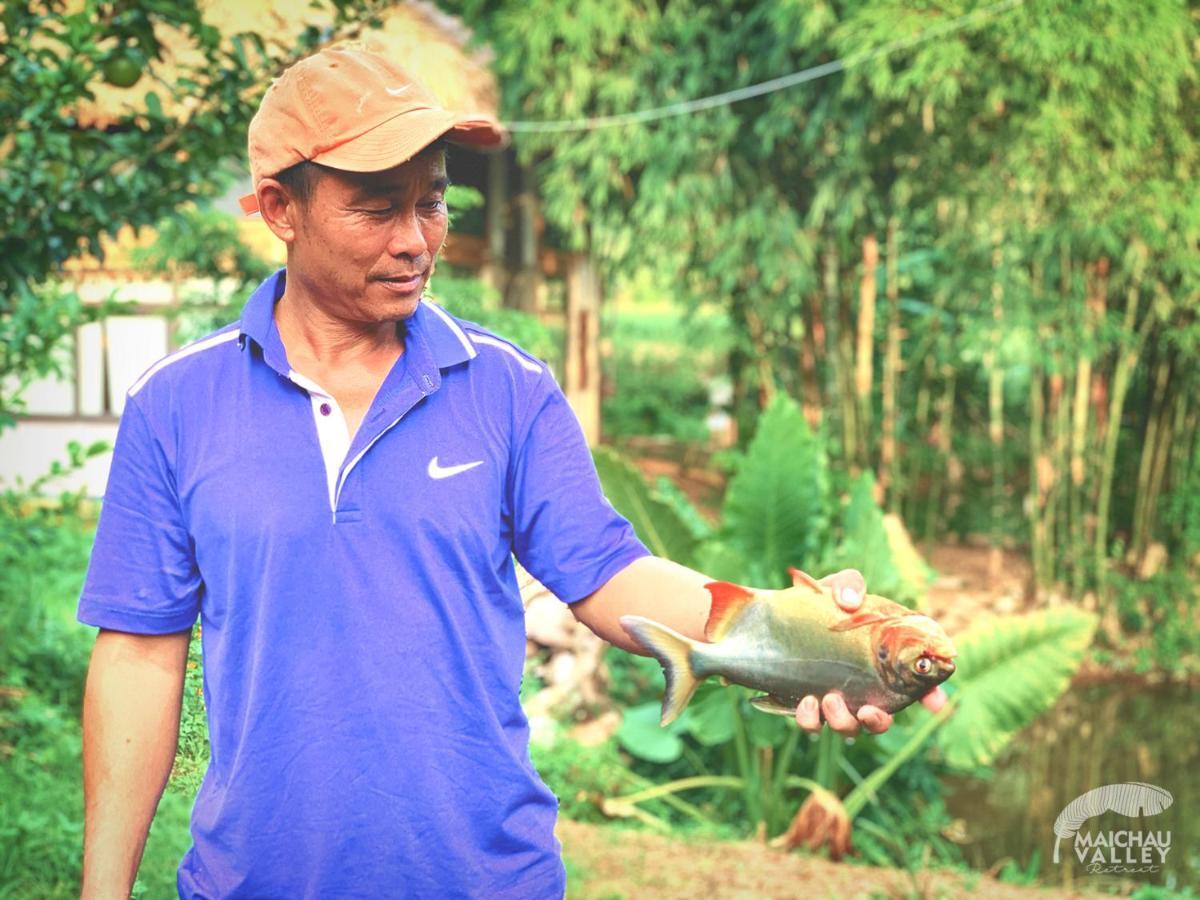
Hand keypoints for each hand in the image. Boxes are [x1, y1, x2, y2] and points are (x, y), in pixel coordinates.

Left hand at [792, 568, 946, 735]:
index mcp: (882, 664)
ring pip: (848, 728)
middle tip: (867, 710)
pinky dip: (810, 720)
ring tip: (831, 700)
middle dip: (878, 722)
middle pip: (880, 720)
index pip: (916, 686)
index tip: (935, 704)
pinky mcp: (807, 703)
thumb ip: (849, 585)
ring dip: (843, 722)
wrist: (783, 613)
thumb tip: (850, 602)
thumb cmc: (822, 603)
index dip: (930, 697)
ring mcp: (835, 699)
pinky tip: (807, 702)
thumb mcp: (838, 587)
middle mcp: (862, 688)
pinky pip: (811, 724)